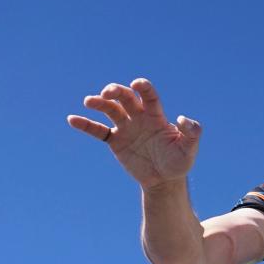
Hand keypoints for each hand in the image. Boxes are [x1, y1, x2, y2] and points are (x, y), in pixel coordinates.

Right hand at [66, 78, 201, 189]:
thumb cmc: (179, 162)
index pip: (148, 96)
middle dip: (116, 91)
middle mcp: (139, 117)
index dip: (143, 87)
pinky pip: (98, 131)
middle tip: (107, 93)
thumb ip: (191, 132)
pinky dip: (85, 125)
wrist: (164, 180)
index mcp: (156, 116)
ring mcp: (125, 128)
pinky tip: (72, 119)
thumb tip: (182, 118)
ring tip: (89, 101)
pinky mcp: (115, 141)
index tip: (136, 84)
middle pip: (125, 97)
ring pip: (110, 110)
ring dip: (99, 103)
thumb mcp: (189, 149)